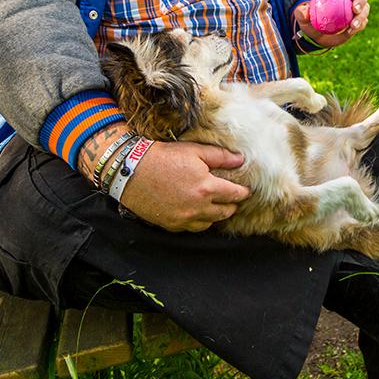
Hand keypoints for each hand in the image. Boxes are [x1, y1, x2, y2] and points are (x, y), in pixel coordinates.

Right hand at [81, 128, 248, 231]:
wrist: (132, 171)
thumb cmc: (163, 157)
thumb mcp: (194, 151)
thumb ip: (220, 157)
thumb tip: (240, 160)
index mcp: (207, 188)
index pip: (234, 195)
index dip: (242, 192)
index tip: (245, 190)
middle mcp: (198, 208)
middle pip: (225, 212)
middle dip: (232, 205)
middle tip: (233, 198)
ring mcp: (183, 219)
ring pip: (209, 223)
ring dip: (216, 215)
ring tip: (217, 206)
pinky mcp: (171, 224)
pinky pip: (192, 228)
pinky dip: (199, 221)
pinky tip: (198, 212)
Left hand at [294, 0, 369, 48]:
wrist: (318, 34)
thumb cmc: (311, 21)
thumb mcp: (303, 17)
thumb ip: (302, 13)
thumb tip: (303, 11)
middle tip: (355, 9)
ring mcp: (356, 10)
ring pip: (365, 8)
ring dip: (362, 16)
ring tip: (353, 25)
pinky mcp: (359, 21)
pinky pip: (363, 22)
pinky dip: (359, 26)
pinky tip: (351, 31)